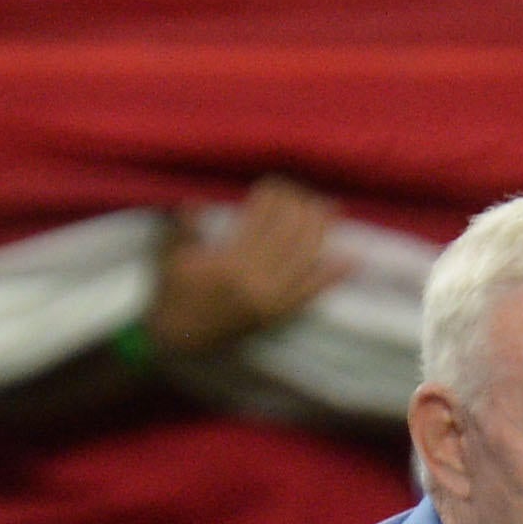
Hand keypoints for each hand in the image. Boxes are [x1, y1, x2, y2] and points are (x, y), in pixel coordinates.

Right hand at [145, 177, 342, 359]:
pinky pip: (312, 294)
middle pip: (291, 233)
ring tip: (328, 208)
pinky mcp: (280, 316)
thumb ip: (186, 226)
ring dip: (321, 229)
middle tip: (299, 191)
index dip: (272, 196)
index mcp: (229, 264)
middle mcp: (257, 282)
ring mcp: (272, 301)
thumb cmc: (172, 293)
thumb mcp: (171, 255)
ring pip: (307, 257)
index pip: (262, 219)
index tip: (272, 182)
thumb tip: (198, 200)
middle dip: (299, 205)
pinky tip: (351, 258)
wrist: (177, 340)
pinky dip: (333, 276)